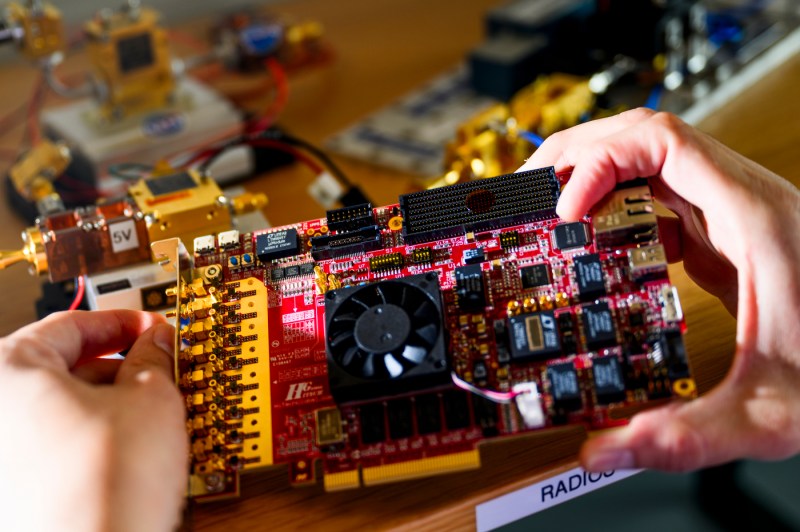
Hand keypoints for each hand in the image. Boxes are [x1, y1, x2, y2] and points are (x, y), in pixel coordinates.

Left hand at [0, 310, 187, 531]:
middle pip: (62, 367)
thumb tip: (157, 344)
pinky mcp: (12, 489)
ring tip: (152, 415)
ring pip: (60, 409)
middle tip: (160, 371)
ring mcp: (1, 454)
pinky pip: (54, 445)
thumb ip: (154, 359)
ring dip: (108, 404)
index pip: (72, 325)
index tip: (152, 328)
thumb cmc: (103, 488)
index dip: (123, 323)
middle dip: (119, 367)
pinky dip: (91, 438)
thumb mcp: (151, 400)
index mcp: (8, 372)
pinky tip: (129, 449)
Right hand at [521, 108, 799, 471]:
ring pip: (652, 161)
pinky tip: (603, 244)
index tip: (566, 209)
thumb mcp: (771, 412)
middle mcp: (743, 204)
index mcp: (753, 219)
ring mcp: (735, 215)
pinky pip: (663, 198)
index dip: (600, 164)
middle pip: (646, 139)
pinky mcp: (728, 236)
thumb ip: (687, 437)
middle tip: (533, 191)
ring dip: (597, 175)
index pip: (662, 144)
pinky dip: (620, 208)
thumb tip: (607, 450)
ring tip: (554, 208)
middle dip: (580, 156)